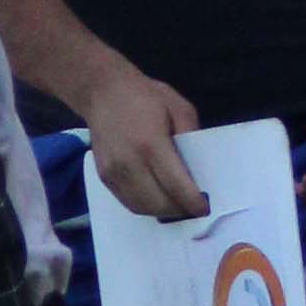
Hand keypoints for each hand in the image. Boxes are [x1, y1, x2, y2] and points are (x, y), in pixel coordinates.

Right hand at [82, 63, 207, 223]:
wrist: (102, 92)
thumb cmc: (145, 96)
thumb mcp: (179, 107)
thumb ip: (191, 136)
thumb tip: (198, 166)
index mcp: (150, 144)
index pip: (175, 185)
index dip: (191, 201)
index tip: (203, 209)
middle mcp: (129, 163)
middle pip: (158, 203)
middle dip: (179, 210)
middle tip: (193, 208)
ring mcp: (113, 172)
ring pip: (141, 207)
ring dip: (162, 212)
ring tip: (177, 206)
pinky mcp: (103, 177)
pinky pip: (127, 202)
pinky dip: (145, 206)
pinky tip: (158, 199)